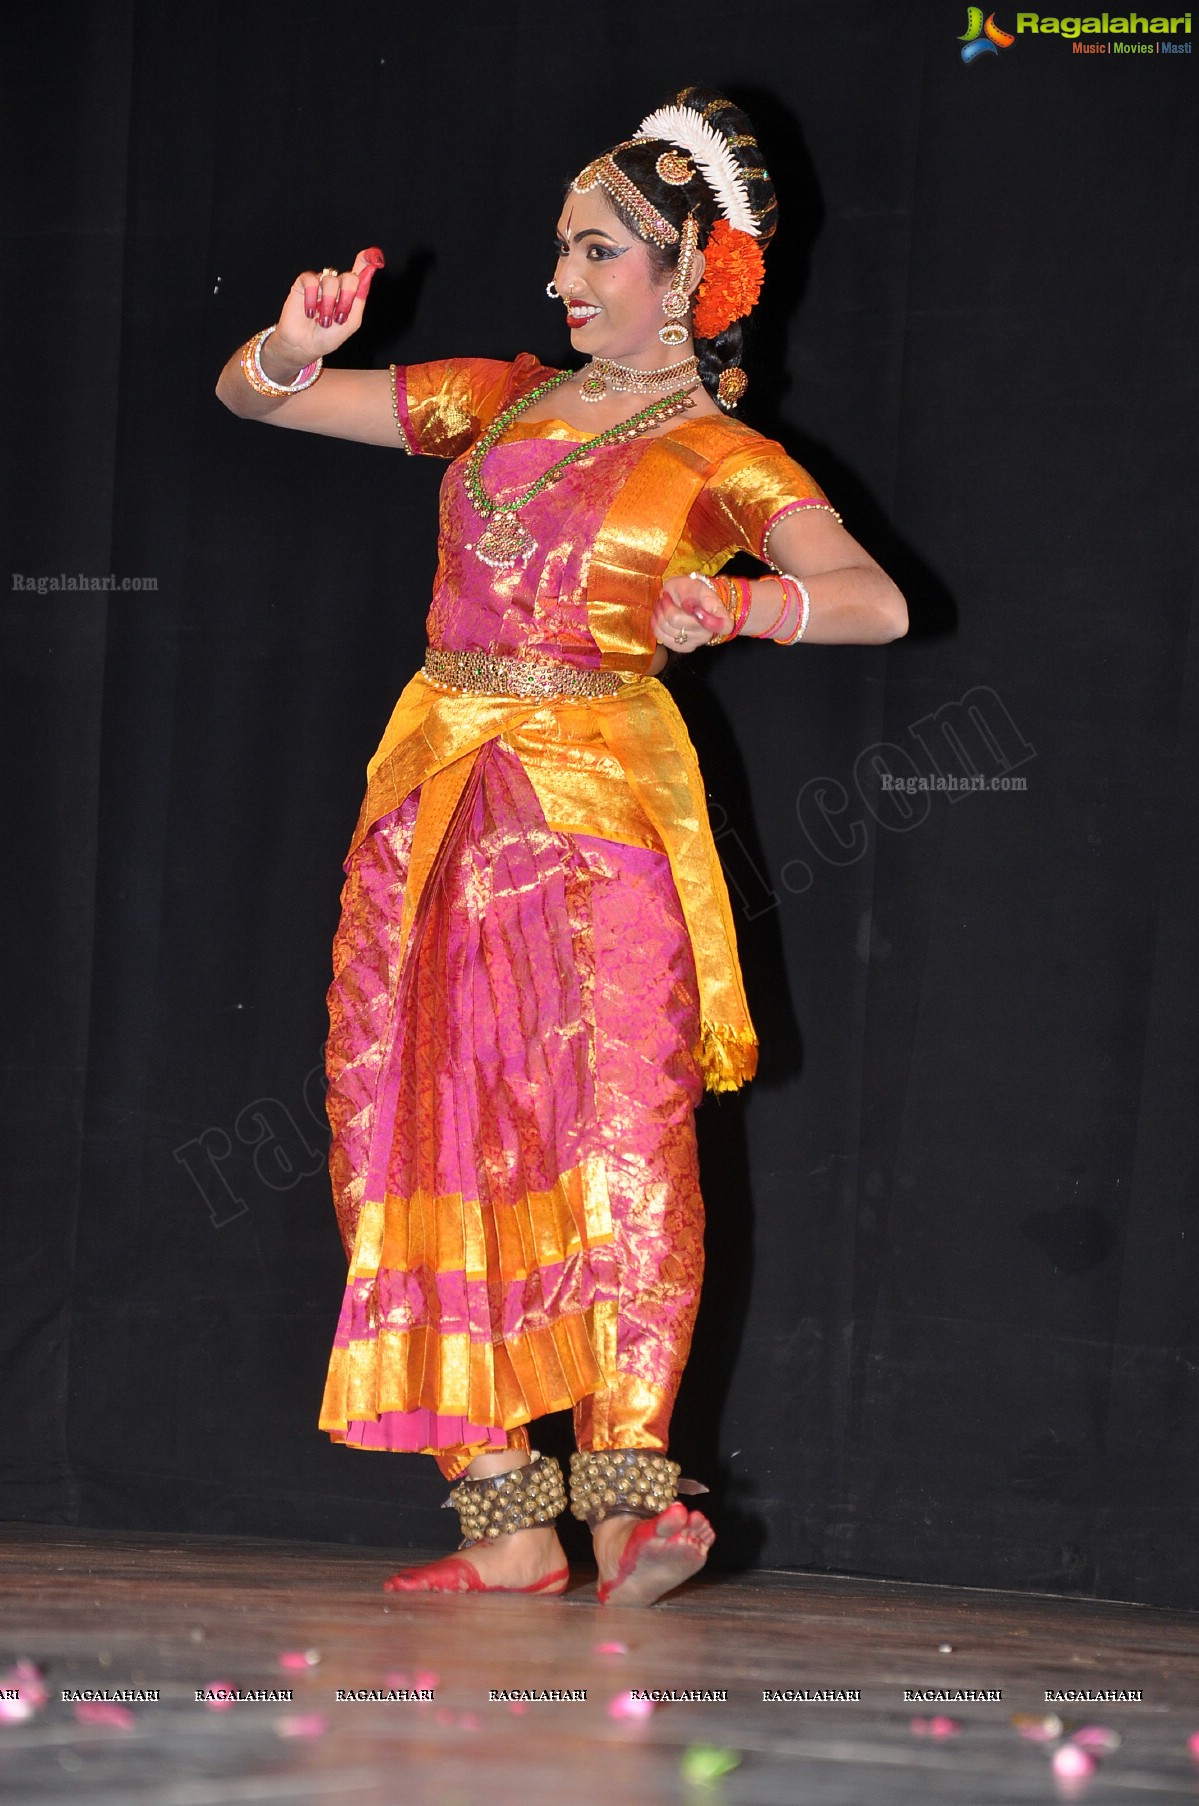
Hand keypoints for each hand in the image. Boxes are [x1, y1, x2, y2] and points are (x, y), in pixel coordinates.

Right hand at [270, 246, 383, 366]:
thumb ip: (360, 297)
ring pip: (330, 280)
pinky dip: (311, 298)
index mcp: (350, 294)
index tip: (372, 254)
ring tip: (322, 321)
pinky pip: (311, 281)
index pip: (360, 272)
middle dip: (347, 298)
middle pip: (349, 277)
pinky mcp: (304, 283)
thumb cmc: (328, 336)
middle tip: (338, 318)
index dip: (366, 260)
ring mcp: (320, 283)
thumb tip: (370, 272)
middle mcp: (337, 285)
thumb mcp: (351, 321)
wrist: (305, 345)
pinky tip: (309, 312)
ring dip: (328, 304)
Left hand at [651, 574, 732, 653]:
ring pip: (668, 630)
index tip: (696, 610)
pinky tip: (660, 615)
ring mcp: (698, 642)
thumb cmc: (691, 590)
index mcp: (719, 614)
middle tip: (666, 597)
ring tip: (662, 604)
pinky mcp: (684, 648)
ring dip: (660, 614)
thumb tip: (690, 608)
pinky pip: (664, 639)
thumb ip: (690, 595)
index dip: (711, 622)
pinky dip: (656, 625)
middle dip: (667, 607)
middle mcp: (711, 632)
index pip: (724, 625)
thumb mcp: (690, 585)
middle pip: (679, 622)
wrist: (687, 598)